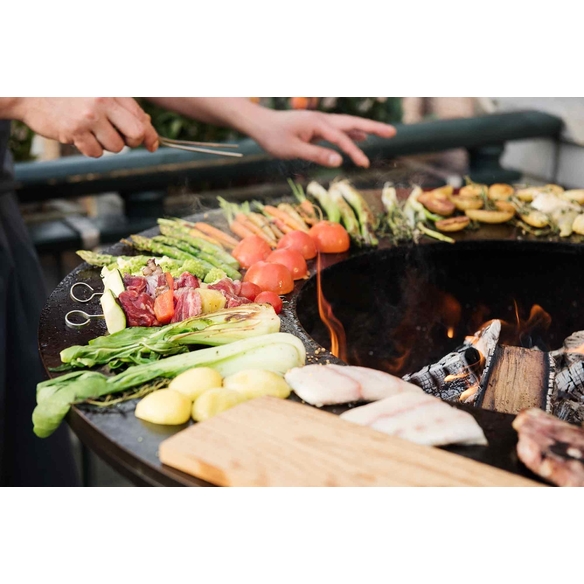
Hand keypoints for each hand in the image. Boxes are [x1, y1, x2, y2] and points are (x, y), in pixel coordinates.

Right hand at [12, 97, 158, 157]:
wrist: (29, 92)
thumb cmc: (68, 92)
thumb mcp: (98, 91)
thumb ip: (122, 106)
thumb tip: (148, 126)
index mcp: (111, 91)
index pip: (141, 117)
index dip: (150, 134)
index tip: (153, 144)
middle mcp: (102, 102)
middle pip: (135, 134)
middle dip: (132, 142)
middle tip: (120, 138)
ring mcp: (88, 117)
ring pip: (116, 146)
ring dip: (107, 144)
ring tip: (91, 131)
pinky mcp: (75, 131)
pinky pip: (96, 152)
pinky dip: (91, 149)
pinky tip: (80, 136)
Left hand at [250, 109, 395, 167]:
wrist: (259, 124)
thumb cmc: (274, 137)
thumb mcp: (293, 149)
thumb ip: (316, 155)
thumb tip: (339, 161)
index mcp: (317, 124)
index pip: (341, 139)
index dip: (354, 151)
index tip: (364, 164)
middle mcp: (322, 119)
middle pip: (352, 123)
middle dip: (373, 128)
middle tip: (393, 132)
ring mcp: (319, 122)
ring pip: (347, 125)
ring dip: (365, 129)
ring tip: (384, 133)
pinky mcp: (316, 126)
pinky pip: (338, 129)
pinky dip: (351, 133)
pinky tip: (359, 137)